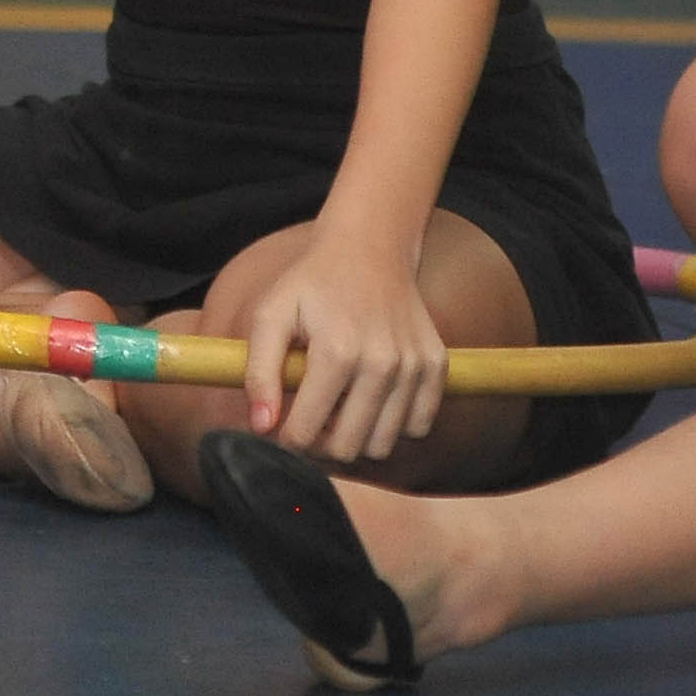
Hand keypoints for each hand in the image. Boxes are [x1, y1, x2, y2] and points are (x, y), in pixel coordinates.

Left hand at [241, 233, 446, 464]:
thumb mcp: (271, 314)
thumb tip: (262, 426)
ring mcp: (414, 366)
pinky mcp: (436, 365)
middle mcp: (382, 363)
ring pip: (383, 445)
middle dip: (322, 443)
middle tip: (312, 417)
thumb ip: (259, 373)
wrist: (370, 246)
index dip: (287, 438)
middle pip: (347, 449)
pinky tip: (375, 398)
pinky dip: (395, 424)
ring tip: (342, 404)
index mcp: (337, 352)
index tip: (283, 424)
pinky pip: (418, 427)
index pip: (306, 434)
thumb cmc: (314, 282)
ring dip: (359, 435)